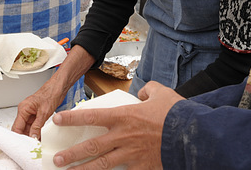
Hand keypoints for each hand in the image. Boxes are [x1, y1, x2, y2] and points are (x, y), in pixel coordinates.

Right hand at [13, 44, 95, 139]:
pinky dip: (37, 132)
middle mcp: (25, 111)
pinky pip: (34, 126)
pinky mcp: (37, 115)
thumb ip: (37, 126)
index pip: (16, 127)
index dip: (19, 137)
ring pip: (28, 129)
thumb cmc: (51, 93)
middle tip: (32, 147)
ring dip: (32, 136)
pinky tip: (41, 138)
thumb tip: (33, 137)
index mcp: (23, 109)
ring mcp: (31, 113)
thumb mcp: (44, 112)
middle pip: (21, 129)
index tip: (24, 146)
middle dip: (26, 138)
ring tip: (37, 144)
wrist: (59, 87)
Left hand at [50, 81, 183, 169]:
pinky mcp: (142, 167)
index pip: (91, 116)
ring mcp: (131, 154)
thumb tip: (143, 93)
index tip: (57, 120)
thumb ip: (148, 90)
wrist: (194, 135)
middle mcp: (123, 136)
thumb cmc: (176, 113)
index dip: (72, 118)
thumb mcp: (161, 92)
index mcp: (124, 116)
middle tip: (56, 159)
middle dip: (72, 154)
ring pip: (102, 165)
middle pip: (92, 146)